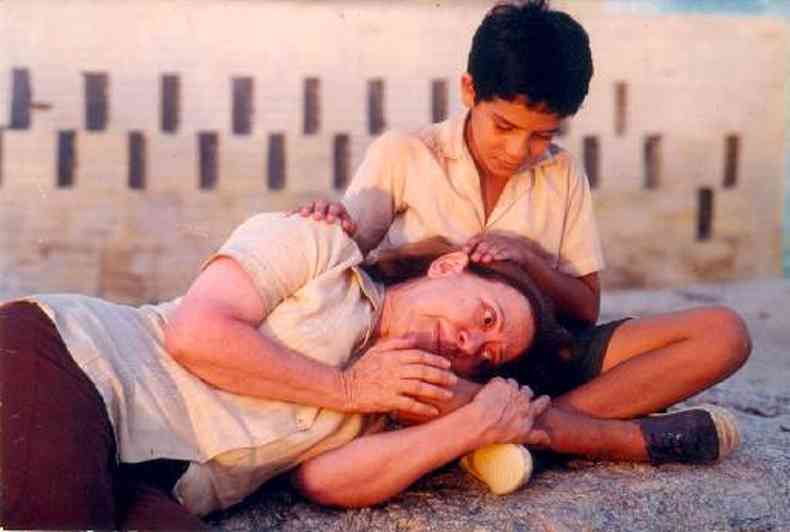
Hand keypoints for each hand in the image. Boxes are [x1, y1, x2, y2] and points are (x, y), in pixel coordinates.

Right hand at [287, 199, 356, 235]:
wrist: (332, 225)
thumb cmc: (341, 230)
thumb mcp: (348, 230)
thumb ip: (350, 228)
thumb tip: (349, 228)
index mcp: (337, 209)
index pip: (336, 208)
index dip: (334, 213)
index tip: (331, 221)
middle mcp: (325, 206)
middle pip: (322, 204)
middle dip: (320, 210)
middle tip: (318, 217)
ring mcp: (314, 207)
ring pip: (310, 205)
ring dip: (307, 209)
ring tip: (304, 215)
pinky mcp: (304, 212)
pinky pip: (296, 210)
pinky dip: (292, 213)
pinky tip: (286, 217)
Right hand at [341, 336, 458, 416]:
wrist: (343, 388)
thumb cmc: (361, 368)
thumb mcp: (376, 350)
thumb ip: (396, 343)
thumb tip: (414, 338)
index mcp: (393, 356)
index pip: (420, 356)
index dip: (435, 360)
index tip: (447, 364)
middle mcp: (395, 369)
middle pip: (423, 371)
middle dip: (441, 375)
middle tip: (454, 380)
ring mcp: (392, 385)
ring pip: (420, 387)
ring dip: (436, 391)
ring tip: (448, 395)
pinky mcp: (388, 400)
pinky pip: (410, 404)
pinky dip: (423, 407)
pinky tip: (434, 411)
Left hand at [463, 232, 547, 265]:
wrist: (528, 264)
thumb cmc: (506, 262)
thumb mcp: (493, 258)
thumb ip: (481, 257)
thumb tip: (466, 261)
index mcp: (493, 240)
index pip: (479, 237)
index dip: (471, 243)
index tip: (464, 251)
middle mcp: (500, 240)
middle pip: (488, 242)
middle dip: (480, 250)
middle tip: (474, 258)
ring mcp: (509, 245)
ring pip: (498, 246)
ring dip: (490, 252)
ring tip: (484, 259)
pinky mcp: (518, 252)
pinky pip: (509, 252)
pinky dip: (502, 254)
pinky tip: (496, 258)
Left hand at [471, 378, 550, 446]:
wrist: (482, 422)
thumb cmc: (501, 432)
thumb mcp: (522, 437)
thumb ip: (537, 436)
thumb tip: (548, 439)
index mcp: (529, 411)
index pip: (542, 403)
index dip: (544, 400)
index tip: (545, 398)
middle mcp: (522, 398)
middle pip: (527, 390)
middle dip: (523, 392)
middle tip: (517, 396)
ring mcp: (511, 389)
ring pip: (513, 383)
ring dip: (509, 387)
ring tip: (500, 395)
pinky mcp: (498, 383)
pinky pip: (499, 381)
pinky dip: (495, 385)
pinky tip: (490, 392)